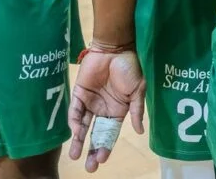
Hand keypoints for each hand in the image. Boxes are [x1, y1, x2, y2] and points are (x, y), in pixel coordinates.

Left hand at [68, 49, 144, 172]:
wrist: (115, 48)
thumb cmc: (130, 67)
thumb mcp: (138, 90)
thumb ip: (137, 111)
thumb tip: (140, 132)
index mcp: (118, 112)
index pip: (110, 134)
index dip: (106, 147)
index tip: (101, 159)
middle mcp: (103, 110)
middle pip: (95, 135)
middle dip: (91, 150)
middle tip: (89, 167)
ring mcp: (90, 103)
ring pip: (82, 126)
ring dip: (79, 141)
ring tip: (76, 155)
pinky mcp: (79, 94)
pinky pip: (75, 111)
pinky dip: (74, 122)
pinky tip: (76, 132)